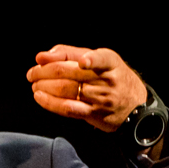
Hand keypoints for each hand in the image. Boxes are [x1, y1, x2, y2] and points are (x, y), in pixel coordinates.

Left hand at [26, 46, 148, 132]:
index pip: (98, 57)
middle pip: (68, 72)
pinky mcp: (93, 114)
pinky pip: (67, 108)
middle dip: (43, 71)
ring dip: (43, 86)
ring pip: (65, 89)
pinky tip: (39, 97)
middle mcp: (106, 79)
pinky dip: (50, 102)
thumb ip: (71, 53)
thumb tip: (43, 56)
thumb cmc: (113, 78)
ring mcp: (100, 98)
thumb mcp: (101, 59)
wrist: (136, 108)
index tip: (62, 60)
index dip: (81, 58)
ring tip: (34, 84)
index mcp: (109, 61)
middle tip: (32, 73)